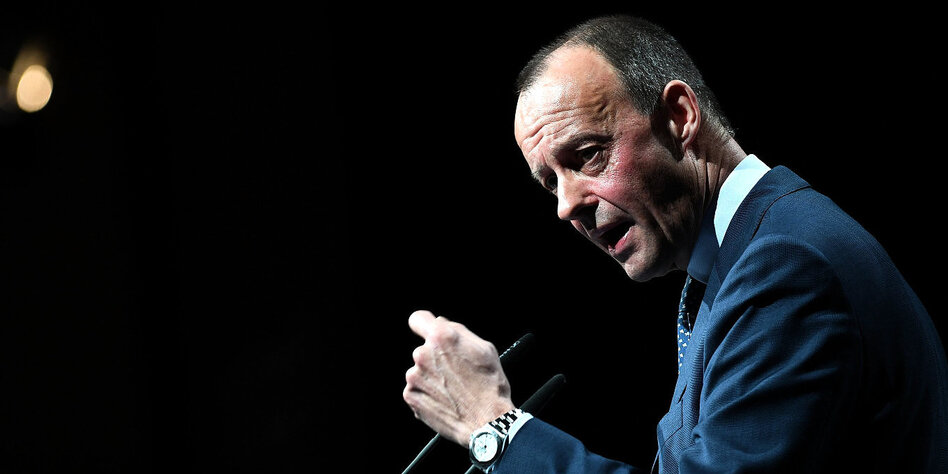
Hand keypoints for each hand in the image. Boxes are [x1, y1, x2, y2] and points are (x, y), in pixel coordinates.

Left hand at [403, 310, 514, 445]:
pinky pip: (416, 388)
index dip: (425, 324)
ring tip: (452, 389)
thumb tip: (442, 323)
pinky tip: (445, 400)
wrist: (487, 422)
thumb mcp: (485, 348)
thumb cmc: (490, 386)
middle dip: (436, 357)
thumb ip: (459, 331)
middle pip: (423, 349)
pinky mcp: (411, 395)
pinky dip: (427, 393)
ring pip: (420, 370)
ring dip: (431, 376)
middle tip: (455, 372)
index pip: (418, 319)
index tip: (429, 331)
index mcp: (442, 337)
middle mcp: (423, 354)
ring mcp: (414, 376)